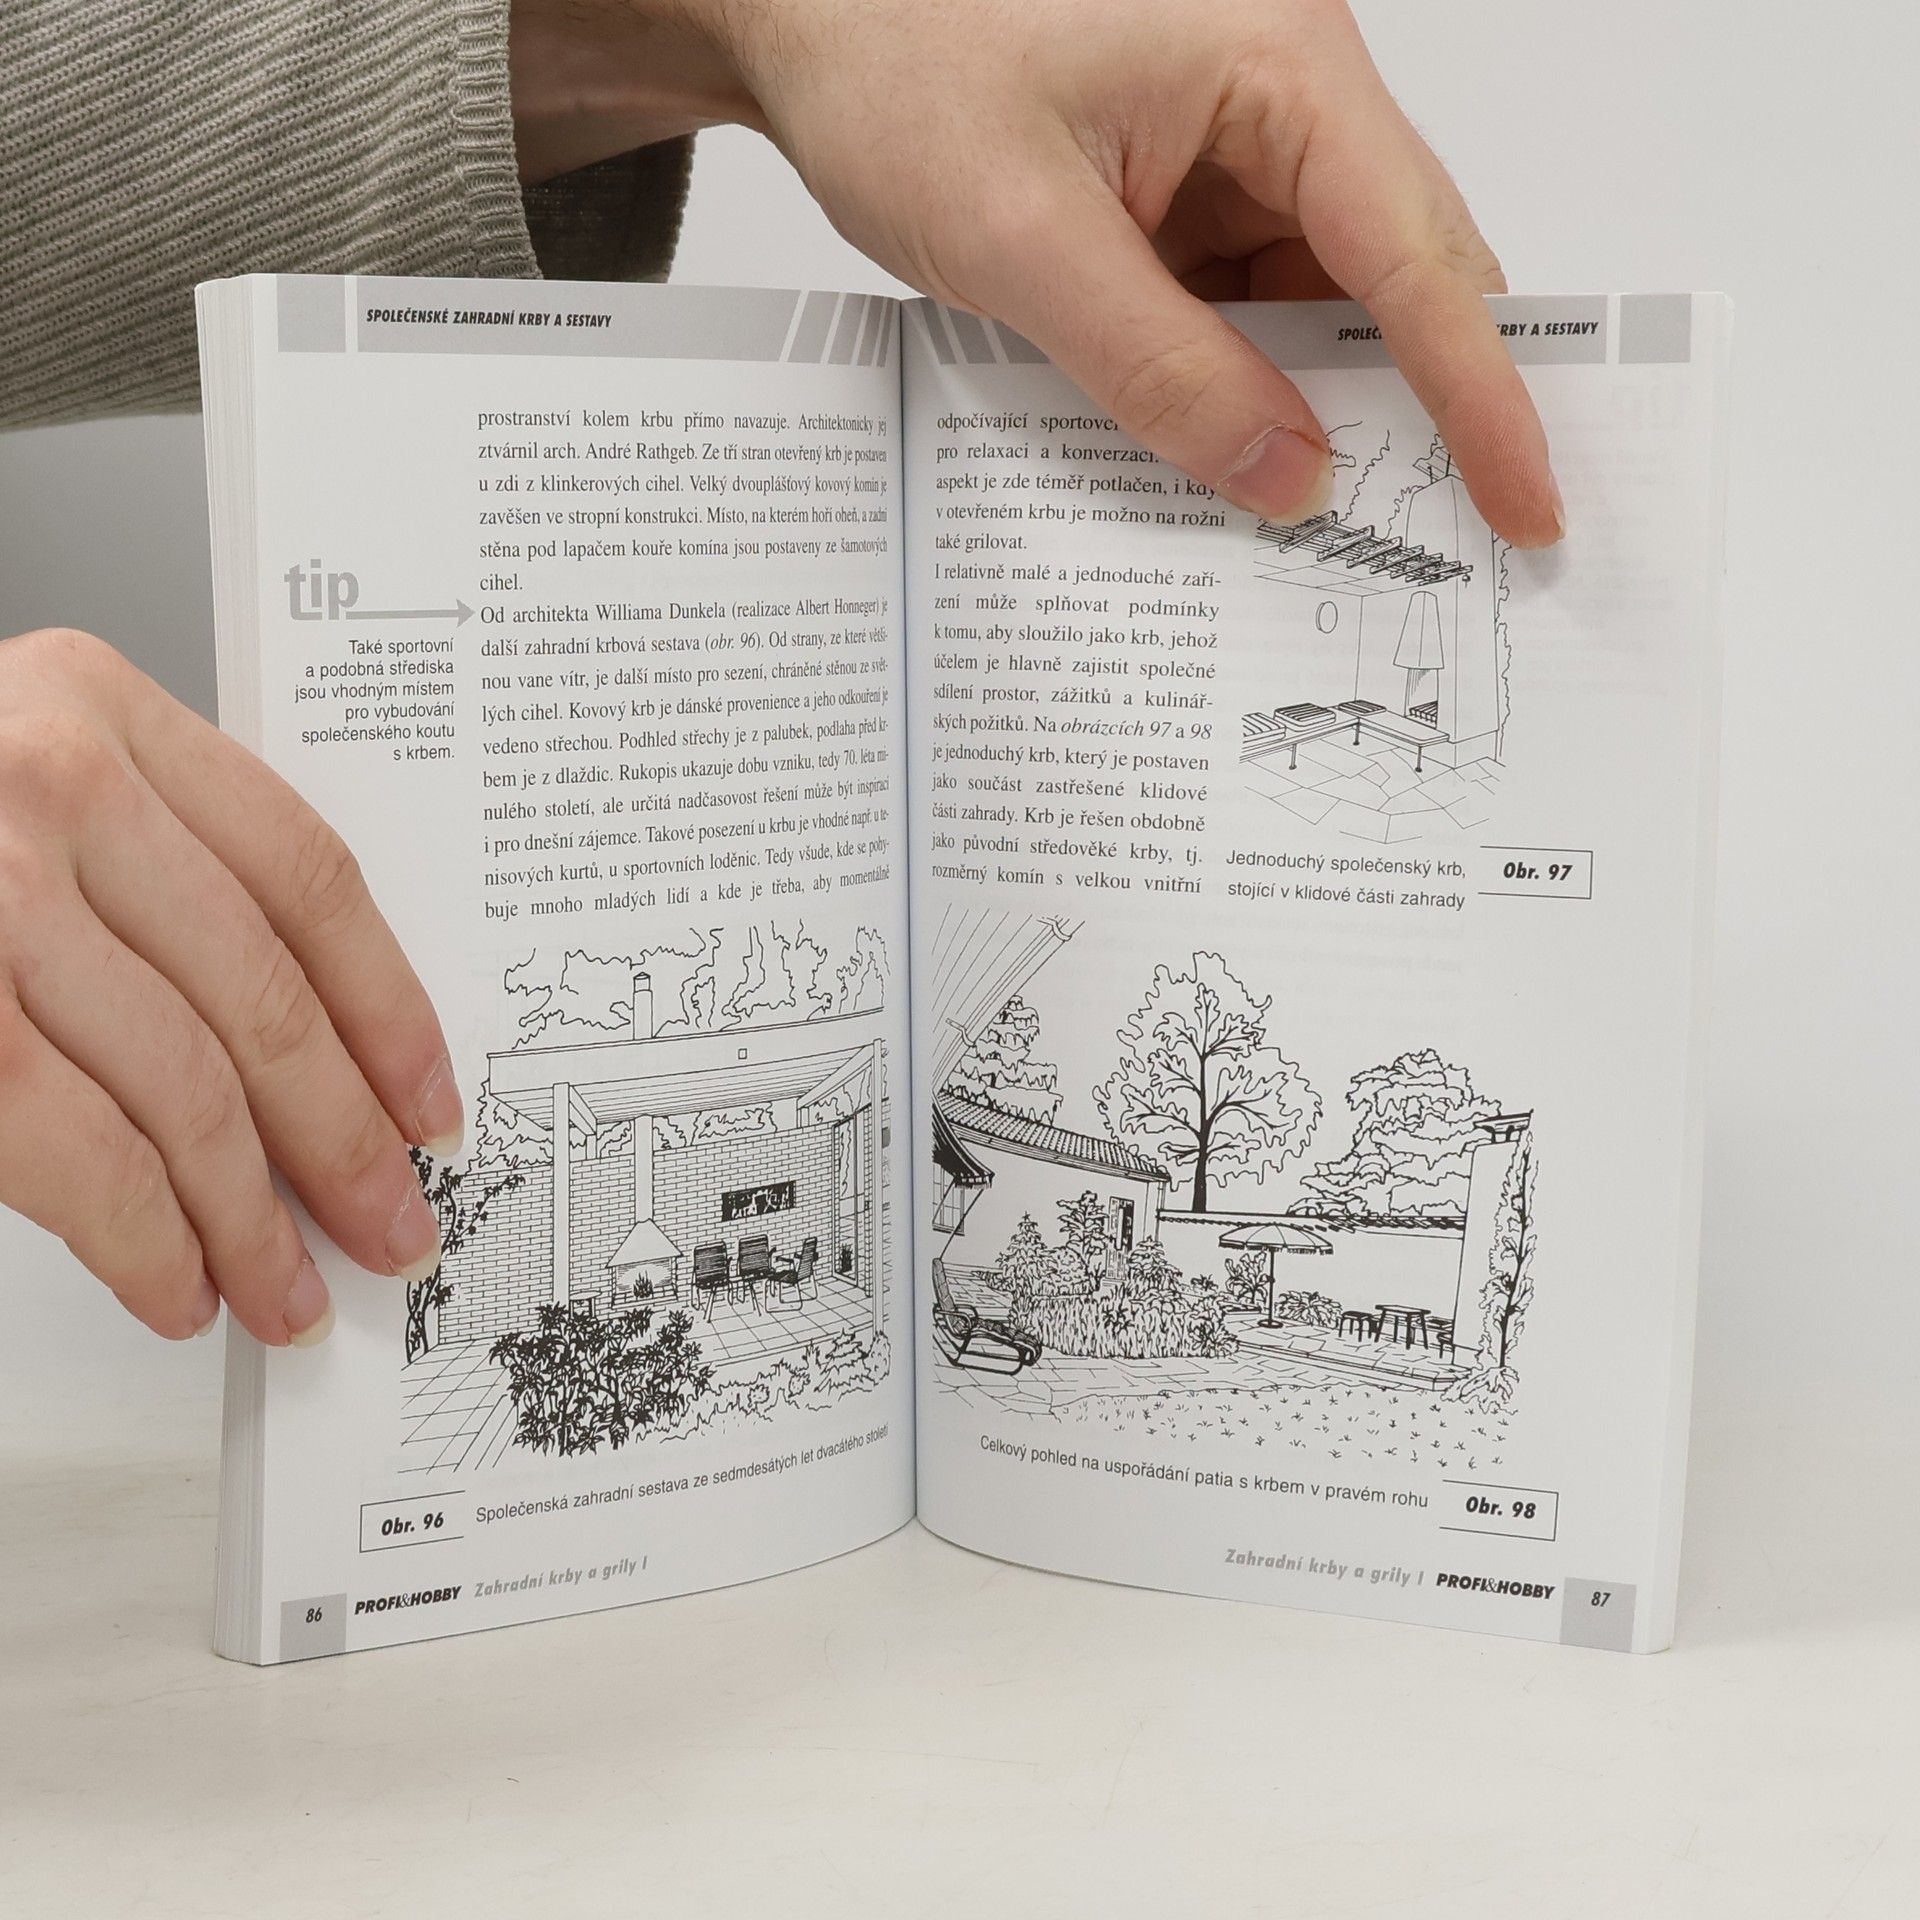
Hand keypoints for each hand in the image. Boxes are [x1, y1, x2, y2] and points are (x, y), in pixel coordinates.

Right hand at [0, 630, 457, 1344]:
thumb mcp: (24, 773)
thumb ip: (150, 864)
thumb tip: (309, 1054)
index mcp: (100, 705)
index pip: (308, 877)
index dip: (390, 1009)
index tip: (428, 1102)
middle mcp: (45, 779)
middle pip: (261, 996)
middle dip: (342, 1142)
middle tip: (389, 1226)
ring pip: (177, 1085)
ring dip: (248, 1217)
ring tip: (287, 1289)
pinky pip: (67, 1145)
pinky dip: (139, 1235)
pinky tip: (176, 1283)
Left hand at [511, 0, 1560, 544]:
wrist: (799, 12)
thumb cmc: (894, 58)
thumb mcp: (1025, 240)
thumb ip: (1163, 370)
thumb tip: (1290, 476)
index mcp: (1278, 63)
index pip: (1419, 253)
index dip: (1480, 394)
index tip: (1526, 503)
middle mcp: (1282, 94)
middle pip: (1394, 274)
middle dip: (1406, 408)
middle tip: (1434, 542)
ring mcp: (1234, 144)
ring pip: (1319, 302)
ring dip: (1304, 405)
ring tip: (1288, 511)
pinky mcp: (1184, 191)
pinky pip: (1244, 303)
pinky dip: (1234, 382)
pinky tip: (1209, 449)